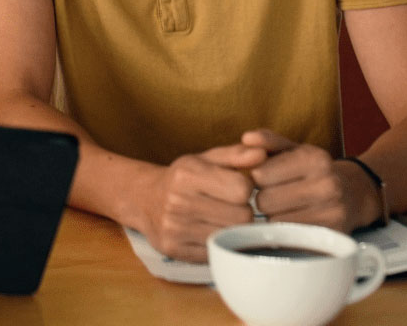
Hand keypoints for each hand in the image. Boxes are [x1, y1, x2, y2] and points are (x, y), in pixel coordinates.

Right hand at [137, 142, 266, 262]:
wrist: (143, 198)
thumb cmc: (182, 177)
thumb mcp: (205, 159)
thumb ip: (235, 155)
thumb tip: (262, 153)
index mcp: (187, 175)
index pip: (241, 189)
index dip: (245, 189)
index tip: (235, 188)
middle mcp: (178, 202)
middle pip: (241, 217)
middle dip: (242, 211)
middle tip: (230, 207)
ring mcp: (175, 228)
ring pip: (231, 236)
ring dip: (232, 229)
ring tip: (221, 219)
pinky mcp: (175, 250)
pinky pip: (216, 253)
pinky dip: (218, 244)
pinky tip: (209, 231)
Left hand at [243, 129, 379, 231]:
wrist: (354, 193)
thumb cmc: (312, 169)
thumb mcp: (292, 148)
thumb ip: (267, 140)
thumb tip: (247, 138)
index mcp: (314, 158)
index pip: (260, 175)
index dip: (257, 177)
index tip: (266, 177)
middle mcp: (327, 185)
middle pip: (265, 201)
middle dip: (263, 198)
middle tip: (275, 194)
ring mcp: (333, 212)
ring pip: (275, 221)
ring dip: (273, 216)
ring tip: (285, 207)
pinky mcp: (332, 236)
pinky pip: (290, 238)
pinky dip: (286, 231)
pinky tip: (293, 220)